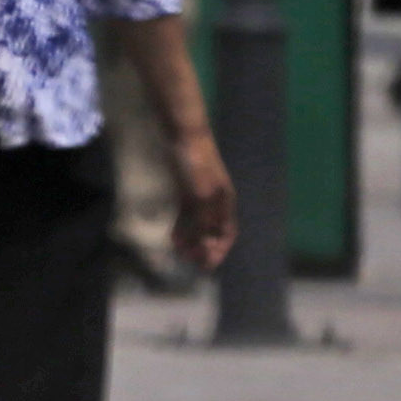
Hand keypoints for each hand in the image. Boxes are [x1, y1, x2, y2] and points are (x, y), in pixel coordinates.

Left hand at [169, 124, 235, 266]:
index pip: (227, 234)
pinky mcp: (186, 186)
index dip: (218, 251)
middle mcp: (216, 201)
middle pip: (212, 230)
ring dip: (191, 239)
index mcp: (225, 203)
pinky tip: (173, 235)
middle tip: (188, 261)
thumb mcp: (199, 196)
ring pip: (198, 223)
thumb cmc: (194, 165)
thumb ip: (201, 221)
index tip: (206, 266)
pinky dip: (182, 225)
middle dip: (203, 248)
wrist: (183, 134)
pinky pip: (186, 212)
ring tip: (179, 251)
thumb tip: (203, 246)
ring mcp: (200, 193)